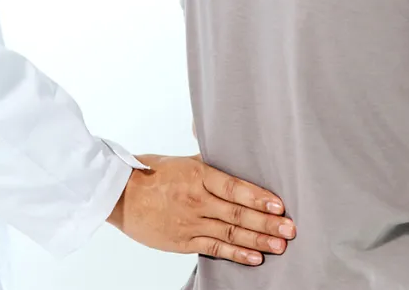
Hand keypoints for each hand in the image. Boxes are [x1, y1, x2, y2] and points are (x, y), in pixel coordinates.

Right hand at [107, 154, 294, 264]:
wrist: (117, 195)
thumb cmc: (148, 174)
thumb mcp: (180, 161)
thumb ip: (207, 161)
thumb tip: (230, 151)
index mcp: (197, 176)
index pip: (234, 187)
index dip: (258, 197)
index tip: (279, 205)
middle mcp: (196, 200)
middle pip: (237, 213)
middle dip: (267, 222)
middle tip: (290, 229)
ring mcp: (189, 222)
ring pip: (230, 232)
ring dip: (258, 240)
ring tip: (280, 245)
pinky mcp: (183, 241)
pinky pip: (214, 248)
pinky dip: (236, 253)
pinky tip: (255, 257)